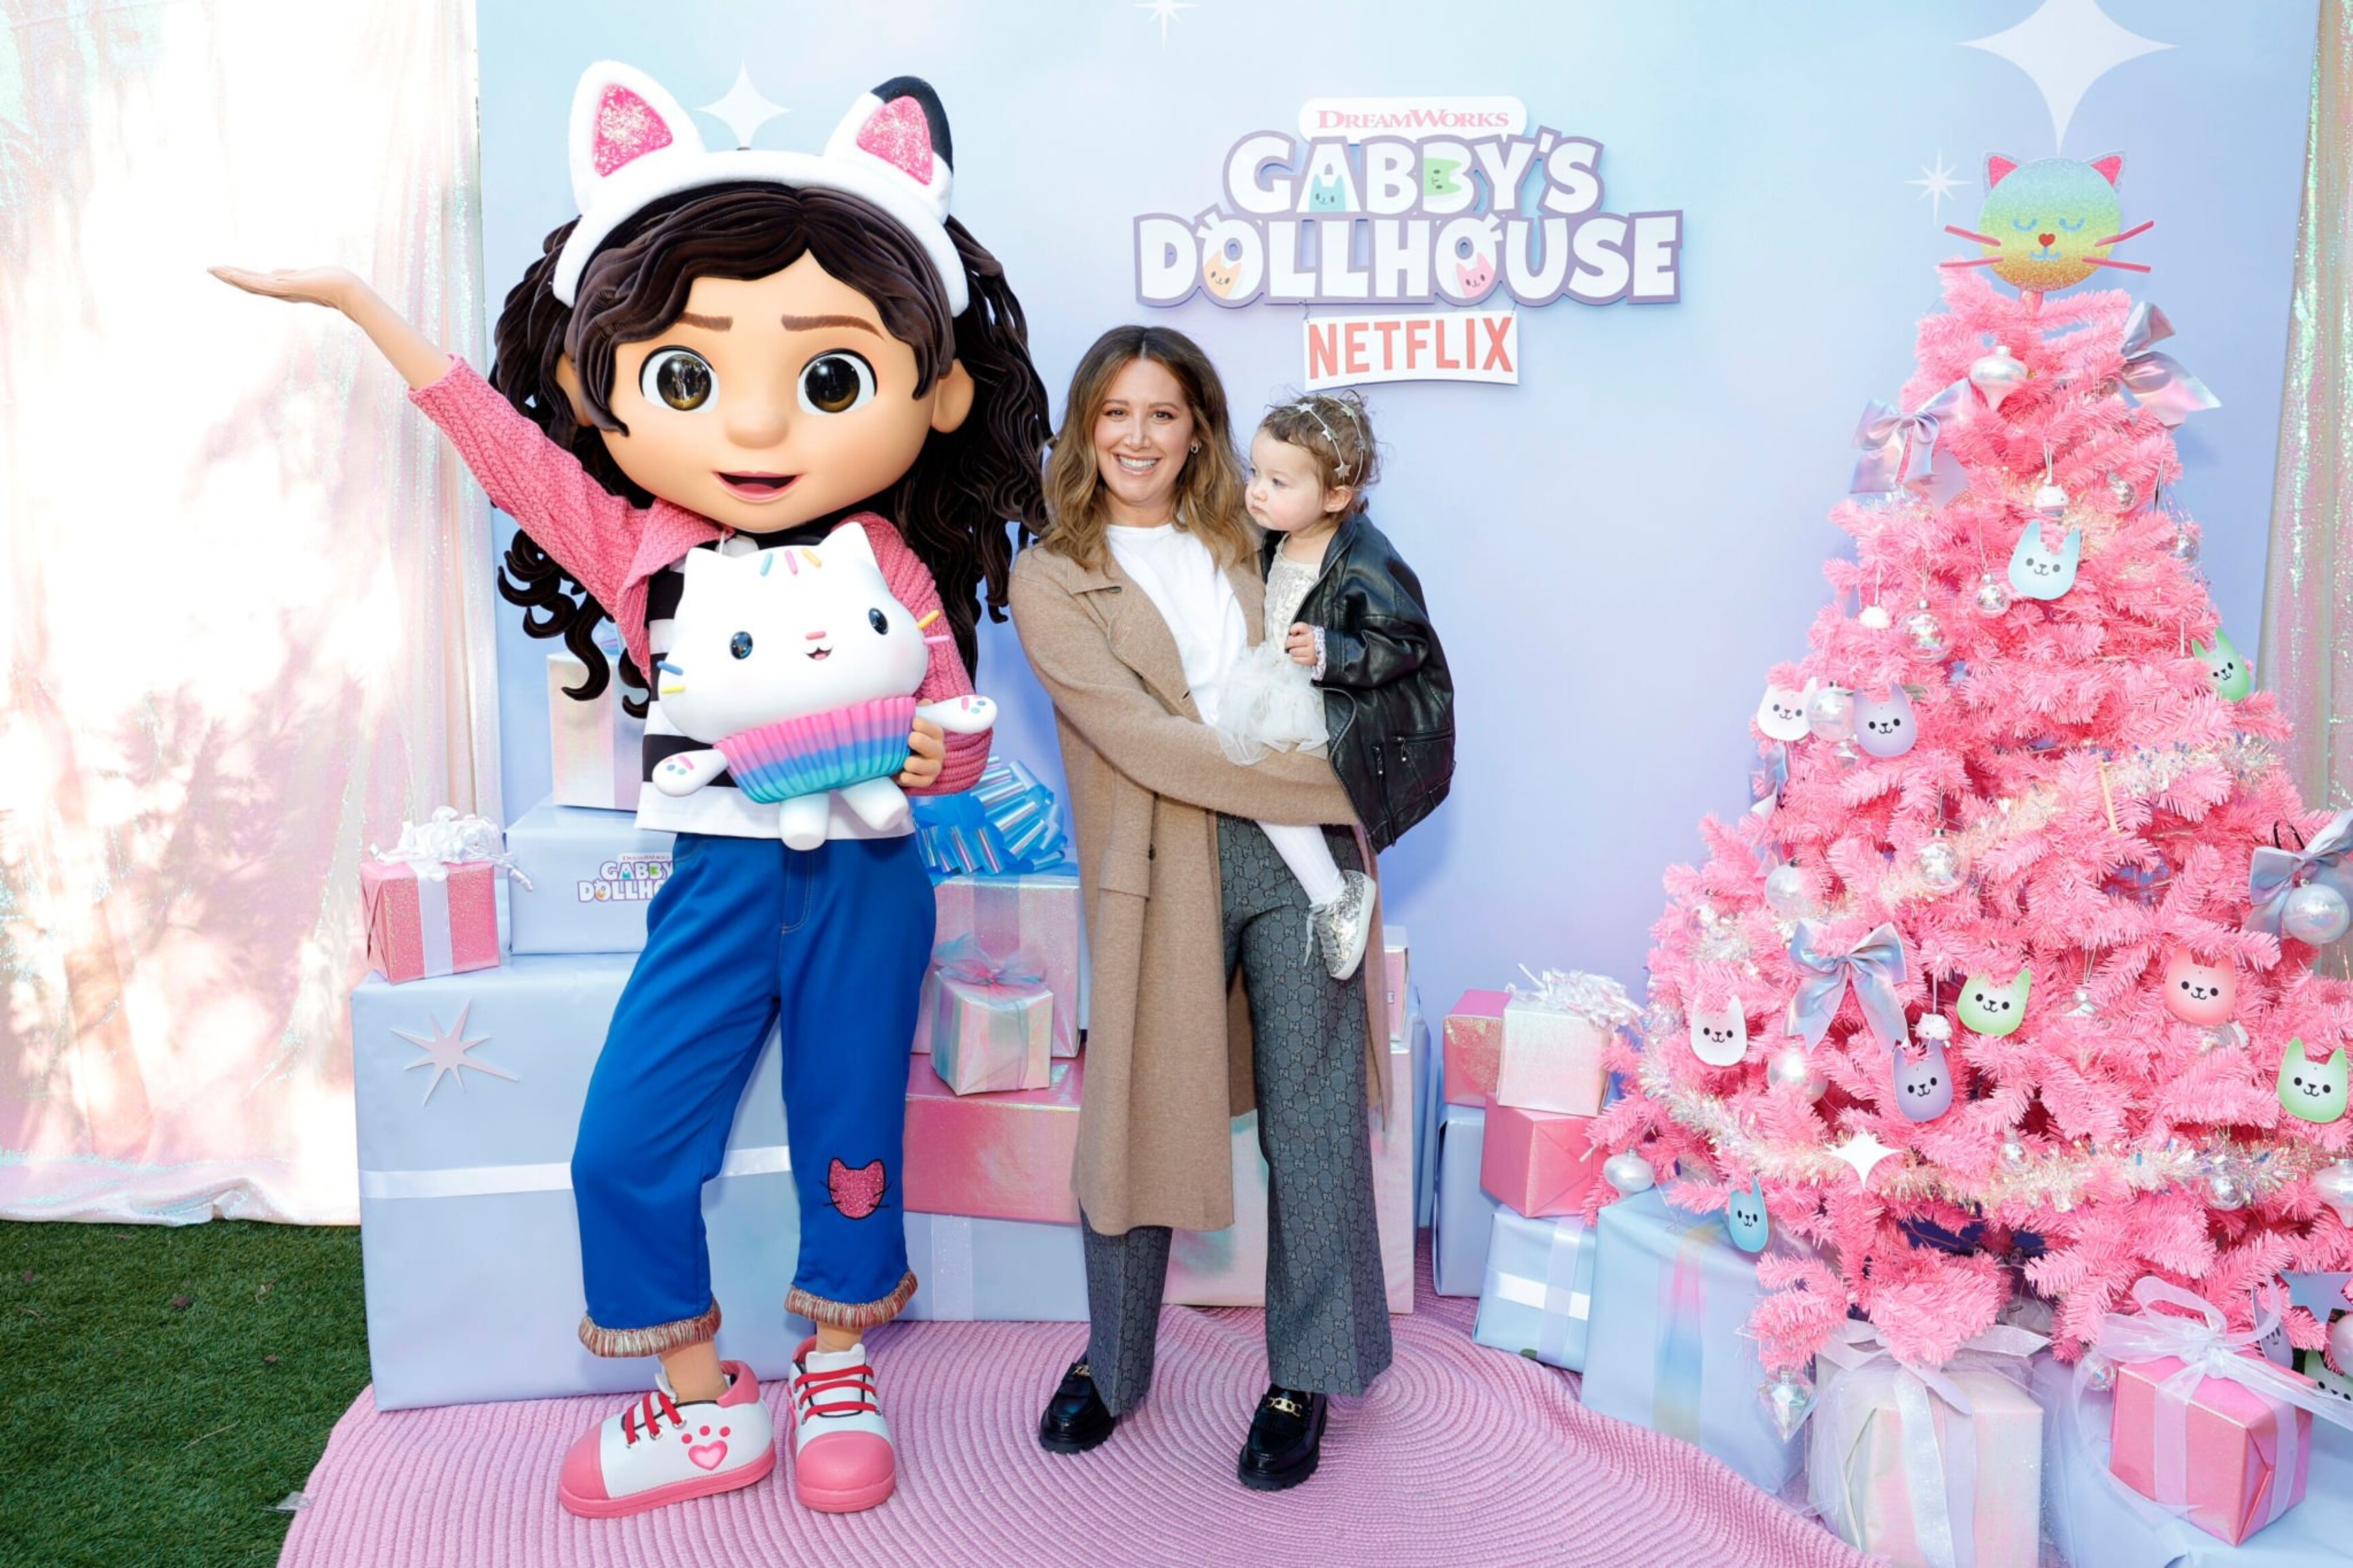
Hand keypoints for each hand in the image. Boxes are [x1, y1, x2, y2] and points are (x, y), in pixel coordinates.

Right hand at [209, 265, 363, 312]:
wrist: (348, 291)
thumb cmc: (331, 283)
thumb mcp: (303, 276)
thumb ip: (287, 275)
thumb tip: (274, 271)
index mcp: (283, 288)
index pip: (256, 281)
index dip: (239, 276)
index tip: (223, 270)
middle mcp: (280, 291)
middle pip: (249, 283)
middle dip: (230, 276)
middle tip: (210, 269)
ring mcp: (283, 291)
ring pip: (252, 283)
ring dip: (233, 276)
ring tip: (215, 270)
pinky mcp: (289, 288)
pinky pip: (263, 284)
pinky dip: (248, 280)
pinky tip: (234, 274)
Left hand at [897, 716, 945, 788]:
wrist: (899, 760)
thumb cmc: (906, 738)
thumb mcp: (910, 724)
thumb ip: (917, 712)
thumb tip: (925, 702)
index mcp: (934, 735)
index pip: (936, 729)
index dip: (926, 725)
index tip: (914, 721)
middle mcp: (937, 751)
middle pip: (935, 748)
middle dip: (923, 743)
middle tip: (911, 738)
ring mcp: (932, 767)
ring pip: (930, 767)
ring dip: (917, 764)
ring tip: (906, 762)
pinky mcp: (925, 781)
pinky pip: (921, 782)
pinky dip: (911, 779)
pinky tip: (902, 776)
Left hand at [1285, 623, 1317, 667]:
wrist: (1328, 650)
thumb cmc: (1315, 640)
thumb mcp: (1310, 631)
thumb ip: (1300, 631)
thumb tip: (1290, 637)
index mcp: (1311, 631)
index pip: (1299, 627)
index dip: (1293, 629)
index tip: (1293, 633)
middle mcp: (1311, 640)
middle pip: (1292, 641)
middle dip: (1288, 643)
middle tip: (1289, 644)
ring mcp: (1311, 651)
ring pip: (1293, 651)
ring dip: (1292, 651)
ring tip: (1296, 650)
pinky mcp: (1310, 660)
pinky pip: (1296, 659)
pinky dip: (1295, 658)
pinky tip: (1299, 655)